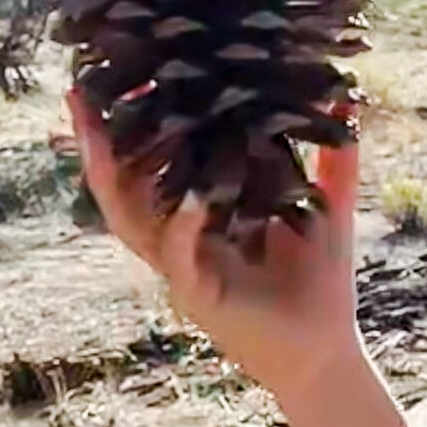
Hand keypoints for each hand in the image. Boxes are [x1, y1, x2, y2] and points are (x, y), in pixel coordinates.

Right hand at [70, 89, 367, 406]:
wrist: (326, 353)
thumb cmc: (320, 283)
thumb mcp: (327, 208)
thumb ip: (332, 159)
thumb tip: (347, 102)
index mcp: (197, 215)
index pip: (151, 163)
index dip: (132, 124)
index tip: (124, 73)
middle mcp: (177, 239)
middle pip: (119, 187)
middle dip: (95, 142)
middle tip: (79, 92)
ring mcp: (181, 269)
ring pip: (129, 220)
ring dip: (112, 175)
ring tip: (98, 130)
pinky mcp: (199, 296)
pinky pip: (179, 256)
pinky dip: (183, 224)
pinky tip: (192, 196)